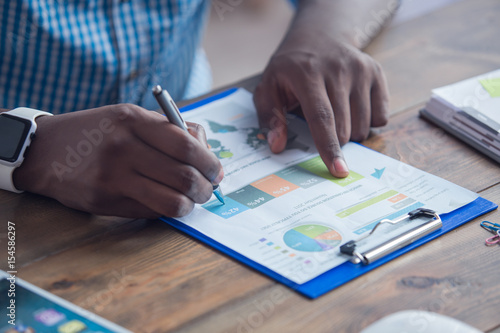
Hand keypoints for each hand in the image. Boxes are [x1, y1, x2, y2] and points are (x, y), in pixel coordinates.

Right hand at [13, 104, 223, 217]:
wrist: (44, 151)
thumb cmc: (97, 132)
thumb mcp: (130, 117)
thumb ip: (170, 131)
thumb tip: (208, 156)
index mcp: (133, 120)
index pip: (187, 145)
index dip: (210, 162)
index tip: (217, 172)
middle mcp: (123, 147)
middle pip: (184, 176)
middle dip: (206, 188)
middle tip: (208, 190)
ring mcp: (113, 177)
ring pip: (172, 201)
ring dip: (191, 205)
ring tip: (192, 200)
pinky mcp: (104, 201)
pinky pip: (151, 211)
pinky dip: (167, 210)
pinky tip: (166, 202)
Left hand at [254, 35, 388, 177]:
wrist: (318, 36)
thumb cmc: (290, 69)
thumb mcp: (268, 87)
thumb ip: (270, 117)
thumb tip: (277, 146)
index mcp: (308, 75)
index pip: (322, 118)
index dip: (329, 147)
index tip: (339, 171)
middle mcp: (338, 69)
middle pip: (345, 127)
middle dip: (334, 141)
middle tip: (321, 127)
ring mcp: (361, 69)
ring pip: (364, 125)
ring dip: (350, 132)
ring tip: (335, 113)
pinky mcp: (376, 72)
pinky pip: (381, 116)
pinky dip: (367, 122)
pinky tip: (351, 106)